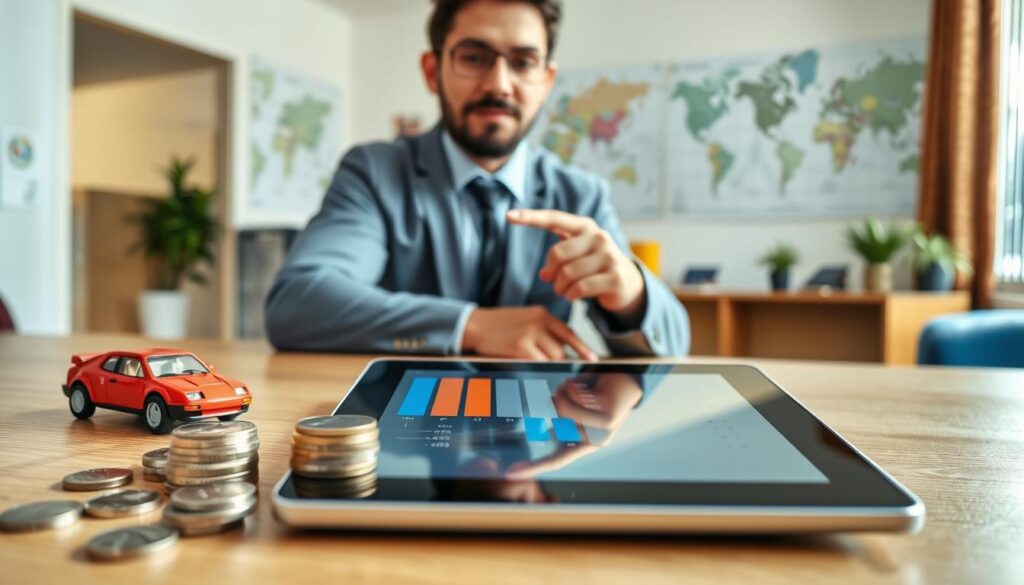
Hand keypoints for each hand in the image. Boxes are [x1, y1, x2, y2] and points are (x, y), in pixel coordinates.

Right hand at [461, 306, 596, 360]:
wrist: (474, 324)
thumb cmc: (499, 326)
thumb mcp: (525, 319)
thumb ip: (544, 331)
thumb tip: (563, 351)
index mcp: (542, 313)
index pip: (569, 332)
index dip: (581, 347)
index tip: (591, 357)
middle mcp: (539, 321)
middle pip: (561, 349)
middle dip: (557, 360)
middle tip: (545, 365)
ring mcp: (530, 334)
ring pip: (552, 358)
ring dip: (546, 364)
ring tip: (529, 360)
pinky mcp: (520, 346)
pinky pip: (539, 363)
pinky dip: (537, 367)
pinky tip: (526, 364)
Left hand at [507, 209, 644, 321]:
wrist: (627, 283)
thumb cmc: (593, 267)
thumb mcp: (577, 256)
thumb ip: (558, 258)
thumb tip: (544, 275)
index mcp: (585, 227)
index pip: (554, 218)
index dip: (531, 217)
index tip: (508, 216)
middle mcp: (598, 237)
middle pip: (558, 254)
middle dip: (550, 272)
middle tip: (552, 282)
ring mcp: (608, 256)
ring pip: (568, 274)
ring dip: (560, 288)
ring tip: (564, 290)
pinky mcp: (614, 277)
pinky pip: (580, 288)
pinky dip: (571, 295)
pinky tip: (573, 296)